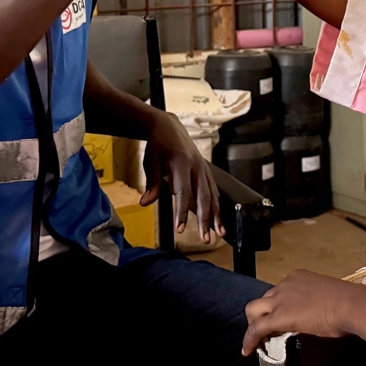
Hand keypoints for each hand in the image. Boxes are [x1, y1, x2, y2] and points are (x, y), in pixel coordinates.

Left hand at [141, 111, 224, 242]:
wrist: (168, 126)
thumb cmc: (158, 144)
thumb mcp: (151, 161)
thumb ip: (152, 183)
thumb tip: (146, 203)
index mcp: (181, 162)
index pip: (183, 192)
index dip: (181, 212)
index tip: (180, 228)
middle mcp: (196, 166)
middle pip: (204, 197)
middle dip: (205, 219)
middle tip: (206, 239)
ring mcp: (204, 168)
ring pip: (213, 195)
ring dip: (217, 215)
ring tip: (219, 233)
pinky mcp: (206, 171)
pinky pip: (214, 190)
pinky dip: (217, 206)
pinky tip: (218, 219)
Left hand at [242, 269, 365, 355]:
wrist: (350, 305)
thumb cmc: (348, 302)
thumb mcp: (327, 297)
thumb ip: (317, 302)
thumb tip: (319, 315)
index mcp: (298, 277)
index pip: (279, 291)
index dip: (276, 306)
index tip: (280, 316)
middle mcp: (286, 284)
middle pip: (264, 299)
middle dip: (261, 314)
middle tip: (266, 330)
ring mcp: (281, 299)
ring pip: (253, 309)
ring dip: (253, 324)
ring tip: (256, 340)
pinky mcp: (279, 316)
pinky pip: (256, 328)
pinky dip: (249, 339)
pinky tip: (248, 350)